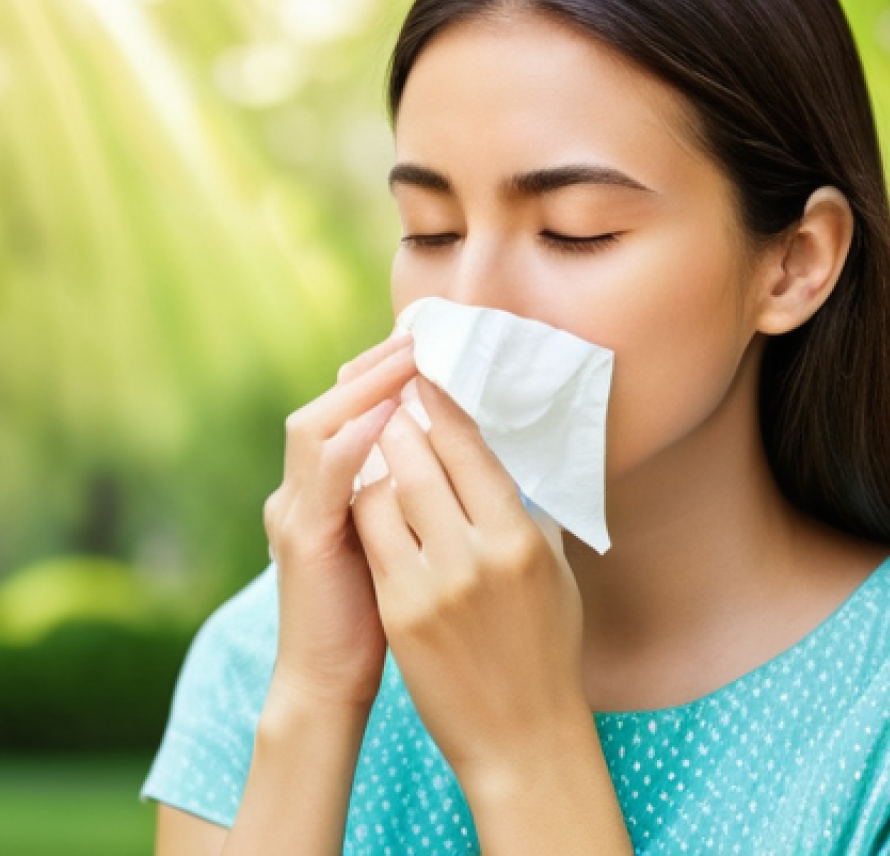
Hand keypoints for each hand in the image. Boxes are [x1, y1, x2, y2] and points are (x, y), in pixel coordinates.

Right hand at [263, 332, 415, 709]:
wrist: (330, 684)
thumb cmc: (377, 613)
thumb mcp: (396, 539)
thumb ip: (410, 496)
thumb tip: (461, 456)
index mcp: (328, 487)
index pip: (350, 412)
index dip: (382, 376)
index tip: (426, 347)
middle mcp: (303, 489)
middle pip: (328, 404)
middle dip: (372, 368)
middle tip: (415, 336)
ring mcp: (296, 511)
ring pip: (317, 425)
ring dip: (362, 387)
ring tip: (405, 359)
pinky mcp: (301, 540)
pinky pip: (323, 475)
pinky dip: (350, 439)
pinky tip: (383, 415)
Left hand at [350, 376, 588, 786]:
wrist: (522, 734)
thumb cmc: (545, 643)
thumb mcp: (551, 568)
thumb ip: (524, 509)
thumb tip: (492, 455)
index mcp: (520, 538)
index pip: (470, 448)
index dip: (442, 403)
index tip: (426, 372)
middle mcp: (476, 555)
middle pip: (419, 460)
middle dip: (400, 420)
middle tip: (392, 399)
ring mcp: (431, 585)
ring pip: (383, 493)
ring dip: (376, 462)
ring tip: (378, 444)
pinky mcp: (398, 612)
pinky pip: (370, 538)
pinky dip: (367, 507)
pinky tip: (370, 495)